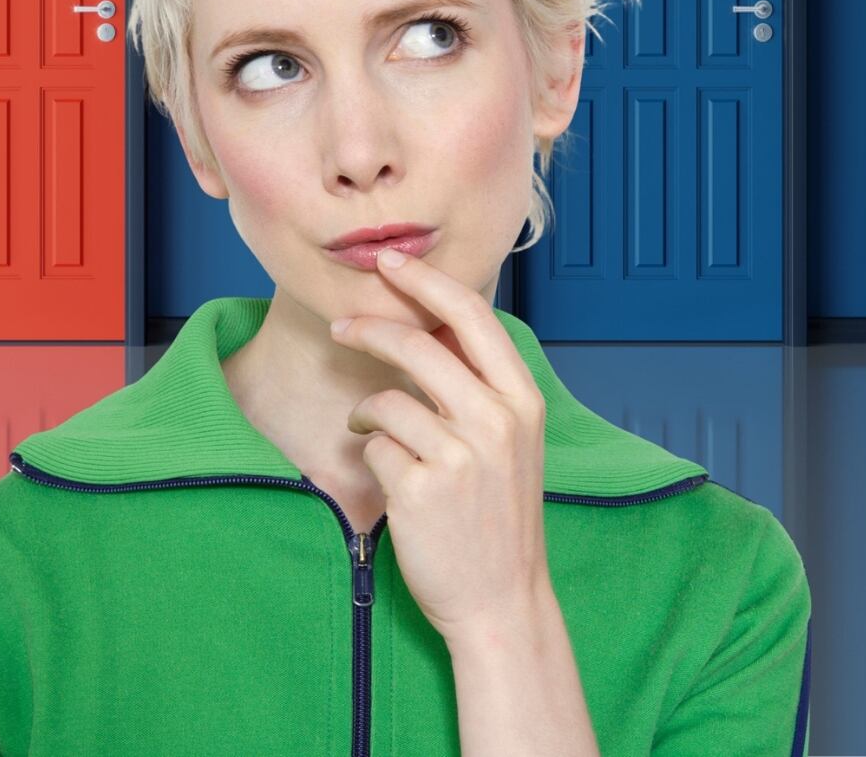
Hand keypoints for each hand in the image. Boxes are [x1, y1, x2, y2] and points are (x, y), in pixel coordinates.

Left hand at [330, 250, 551, 647]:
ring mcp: (460, 457)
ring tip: (370, 428)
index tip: (389, 263)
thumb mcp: (510, 443)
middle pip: (418, 344)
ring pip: (387, 399)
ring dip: (367, 410)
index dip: (426, 282)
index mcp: (523, 403)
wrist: (501, 601)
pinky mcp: (420, 490)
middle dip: (369, 328)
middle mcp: (498, 423)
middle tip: (341, 327)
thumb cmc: (496, 517)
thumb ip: (478, 387)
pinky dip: (371, 455)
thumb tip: (429, 322)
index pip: (472, 317)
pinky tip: (388, 476)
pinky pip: (374, 447)